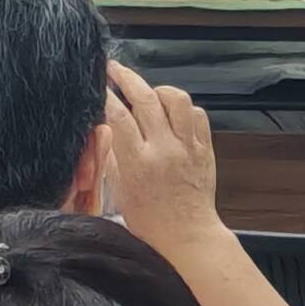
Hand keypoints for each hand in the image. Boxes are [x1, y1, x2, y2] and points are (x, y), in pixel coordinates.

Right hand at [104, 60, 221, 254]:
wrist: (187, 236)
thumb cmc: (150, 221)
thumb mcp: (120, 191)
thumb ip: (112, 157)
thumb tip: (106, 129)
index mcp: (138, 163)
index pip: (119, 116)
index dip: (107, 95)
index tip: (100, 85)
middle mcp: (164, 150)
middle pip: (145, 98)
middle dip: (126, 77)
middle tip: (115, 69)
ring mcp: (187, 147)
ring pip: (176, 99)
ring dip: (159, 89)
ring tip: (148, 91)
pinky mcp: (204, 149)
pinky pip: (197, 114)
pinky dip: (183, 108)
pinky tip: (173, 112)